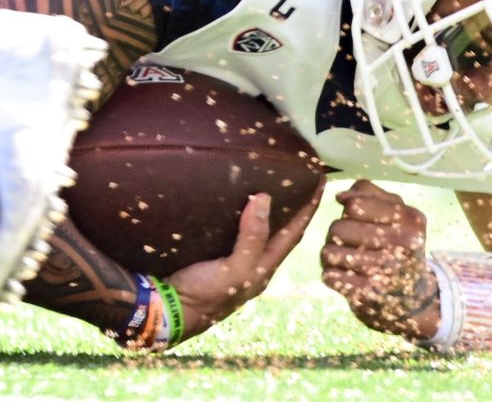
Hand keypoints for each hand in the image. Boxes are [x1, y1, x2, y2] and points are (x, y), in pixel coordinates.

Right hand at [166, 189, 322, 341]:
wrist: (170, 312)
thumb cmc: (206, 294)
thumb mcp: (234, 269)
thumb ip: (251, 238)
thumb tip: (265, 198)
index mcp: (263, 268)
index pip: (294, 233)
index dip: (308, 208)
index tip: (321, 182)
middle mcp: (253, 264)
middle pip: (280, 232)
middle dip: (293, 208)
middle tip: (300, 180)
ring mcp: (234, 261)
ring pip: (258, 231)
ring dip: (268, 211)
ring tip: (272, 185)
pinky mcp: (214, 255)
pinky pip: (236, 231)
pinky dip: (242, 215)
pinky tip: (234, 204)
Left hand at [319, 181, 440, 342]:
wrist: (412, 297)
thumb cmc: (397, 244)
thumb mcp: (396, 212)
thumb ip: (367, 193)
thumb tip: (340, 197)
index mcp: (410, 221)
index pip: (354, 206)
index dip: (350, 209)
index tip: (360, 218)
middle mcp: (402, 247)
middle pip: (338, 228)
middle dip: (339, 232)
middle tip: (353, 241)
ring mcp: (385, 274)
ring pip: (329, 252)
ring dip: (333, 254)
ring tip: (349, 258)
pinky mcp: (368, 296)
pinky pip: (330, 276)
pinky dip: (333, 275)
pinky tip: (348, 277)